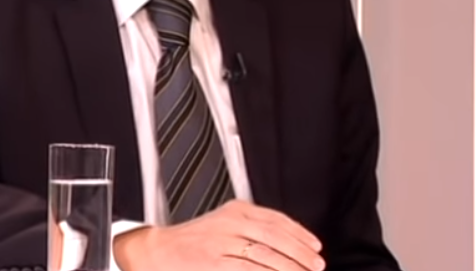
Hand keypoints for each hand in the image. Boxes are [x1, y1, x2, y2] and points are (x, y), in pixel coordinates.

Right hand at [113, 200, 325, 270]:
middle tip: (317, 265)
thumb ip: (251, 227)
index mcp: (236, 209)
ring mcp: (222, 242)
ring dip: (290, 268)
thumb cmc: (193, 241)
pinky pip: (248, 270)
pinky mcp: (214, 262)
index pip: (276, 218)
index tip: (315, 247)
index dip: (300, 234)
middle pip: (275, 236)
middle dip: (300, 253)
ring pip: (266, 255)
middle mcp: (231, 222)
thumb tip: (288, 243)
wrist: (158, 250)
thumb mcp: (224, 224)